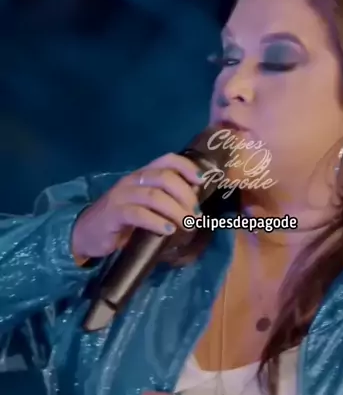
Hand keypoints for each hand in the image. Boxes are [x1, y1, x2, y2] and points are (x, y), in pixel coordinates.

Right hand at [71, 154, 203, 259]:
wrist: (87, 233)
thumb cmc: (122, 220)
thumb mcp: (145, 206)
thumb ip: (165, 200)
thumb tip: (195, 204)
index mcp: (143, 174)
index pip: (167, 160)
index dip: (187, 167)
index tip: (203, 182)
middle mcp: (133, 180)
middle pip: (164, 177)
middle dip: (185, 194)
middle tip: (195, 214)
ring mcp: (122, 195)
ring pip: (154, 195)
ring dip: (175, 210)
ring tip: (187, 224)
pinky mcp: (114, 213)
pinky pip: (138, 214)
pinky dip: (156, 221)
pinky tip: (168, 231)